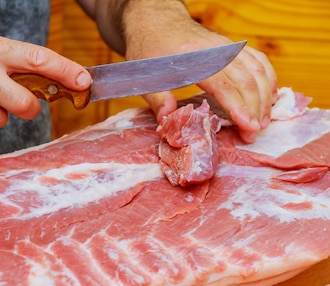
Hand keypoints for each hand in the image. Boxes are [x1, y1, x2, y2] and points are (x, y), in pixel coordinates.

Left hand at [120, 1, 277, 142]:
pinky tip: (269, 98)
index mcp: (194, 58)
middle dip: (254, 109)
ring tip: (263, 123)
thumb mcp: (144, 76)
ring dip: (264, 98)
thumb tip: (167, 120)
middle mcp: (216, 50)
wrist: (157, 22)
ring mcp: (227, 47)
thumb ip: (157, 99)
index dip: (237, 106)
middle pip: (246, 80)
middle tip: (253, 134)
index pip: (223, 84)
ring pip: (257, 71)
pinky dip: (268, 80)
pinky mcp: (233, 47)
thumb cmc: (149, 50)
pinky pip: (259, 62)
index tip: (247, 126)